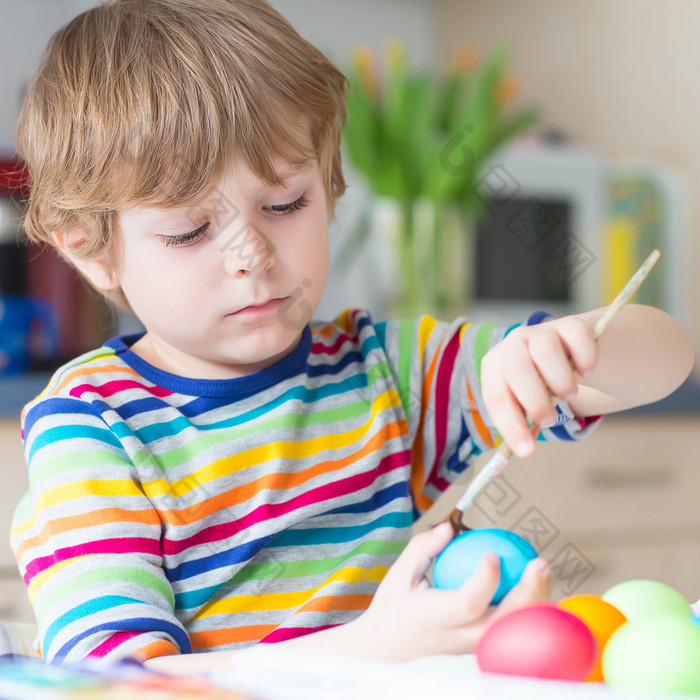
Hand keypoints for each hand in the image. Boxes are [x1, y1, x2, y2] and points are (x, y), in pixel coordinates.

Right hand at [355, 522, 551, 660]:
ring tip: (542, 570)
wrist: (386, 648)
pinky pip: (510, 630)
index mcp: (435, 618)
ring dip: (534, 601)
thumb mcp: (400, 572)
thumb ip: (424, 547)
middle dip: (527, 594)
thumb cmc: (393, 606)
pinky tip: (534, 584)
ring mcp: (471, 648)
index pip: (467, 604)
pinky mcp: (479, 649)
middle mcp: (458, 637)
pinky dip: (526, 608)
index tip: (492, 553)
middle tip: (539, 563)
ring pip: (513, 630)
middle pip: (502, 623)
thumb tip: (451, 527)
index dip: (484, 580)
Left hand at [480, 315, 597, 457]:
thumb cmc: (540, 381)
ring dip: (561, 382)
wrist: (569, 349)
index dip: (510, 426)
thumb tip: (524, 449)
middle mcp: (513, 344)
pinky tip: (586, 372)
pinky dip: (586, 360)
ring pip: (546, 353)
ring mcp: (542, 331)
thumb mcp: (526, 399)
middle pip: (517, 371)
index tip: (527, 451)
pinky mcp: (570, 324)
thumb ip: (523, 420)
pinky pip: (578, 339)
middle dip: (535, 403)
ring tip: (568, 394)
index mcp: (495, 366)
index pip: (496, 396)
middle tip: (549, 419)